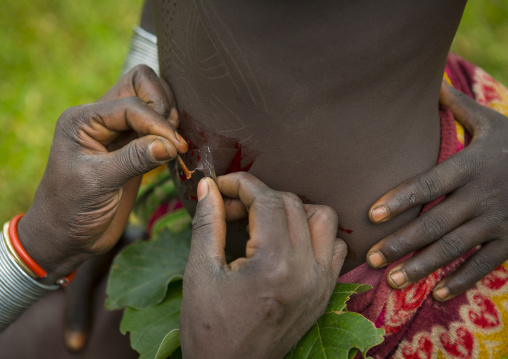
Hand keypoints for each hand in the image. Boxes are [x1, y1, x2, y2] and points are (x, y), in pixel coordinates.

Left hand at [17, 65, 186, 283]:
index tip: (176, 147)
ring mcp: (117, 131)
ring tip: (174, 146)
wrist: (66, 236)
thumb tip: (171, 144)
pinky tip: (173, 151)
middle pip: (141, 84)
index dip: (157, 123)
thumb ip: (135, 159)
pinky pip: (156, 126)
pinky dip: (169, 133)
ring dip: (167, 118)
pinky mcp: (132, 147)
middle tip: (172, 139)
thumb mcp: (99, 183)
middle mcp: (100, 118)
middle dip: (162, 107)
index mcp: (83, 119)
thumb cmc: (71, 210)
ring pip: (151, 101)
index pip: (130, 104)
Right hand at [180, 172, 346, 358]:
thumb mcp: (200, 273)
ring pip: (323, 218)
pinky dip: (314, 234)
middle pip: (292, 203)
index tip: (220, 186)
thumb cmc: (208, 329)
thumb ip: (208, 224)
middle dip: (259, 196)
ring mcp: (321, 282)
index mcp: (273, 265)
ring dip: (293, 209)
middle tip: (231, 209)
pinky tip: (287, 242)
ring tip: (263, 221)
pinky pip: (334, 247)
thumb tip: (208, 186)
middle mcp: (306, 270)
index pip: (267, 200)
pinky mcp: (325, 293)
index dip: (241, 184)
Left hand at [366, 82, 507, 300]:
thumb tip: (429, 82)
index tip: (371, 215)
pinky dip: (461, 281)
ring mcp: (498, 222)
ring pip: (454, 249)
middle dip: (401, 243)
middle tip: (370, 258)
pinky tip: (437, 294)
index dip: (400, 200)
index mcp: (471, 166)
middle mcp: (481, 197)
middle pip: (435, 224)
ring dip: (422, 267)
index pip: (429, 185)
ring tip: (392, 280)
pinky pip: (484, 265)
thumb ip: (458, 107)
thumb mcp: (492, 121)